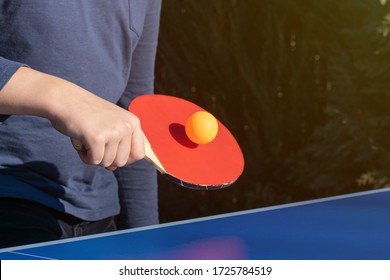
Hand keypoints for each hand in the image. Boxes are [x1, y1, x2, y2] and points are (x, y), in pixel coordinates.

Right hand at [0, 67, 144, 169]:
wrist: (64, 99)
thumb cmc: (87, 114)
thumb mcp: (112, 123)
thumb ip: (120, 144)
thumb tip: (115, 167)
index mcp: (133, 122)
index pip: (138, 154)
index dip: (124, 159)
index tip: (112, 153)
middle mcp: (126, 126)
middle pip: (122, 161)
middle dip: (107, 159)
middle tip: (95, 145)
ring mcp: (113, 131)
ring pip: (107, 163)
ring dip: (94, 157)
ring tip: (87, 140)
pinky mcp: (97, 137)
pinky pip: (94, 161)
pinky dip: (85, 157)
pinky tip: (81, 143)